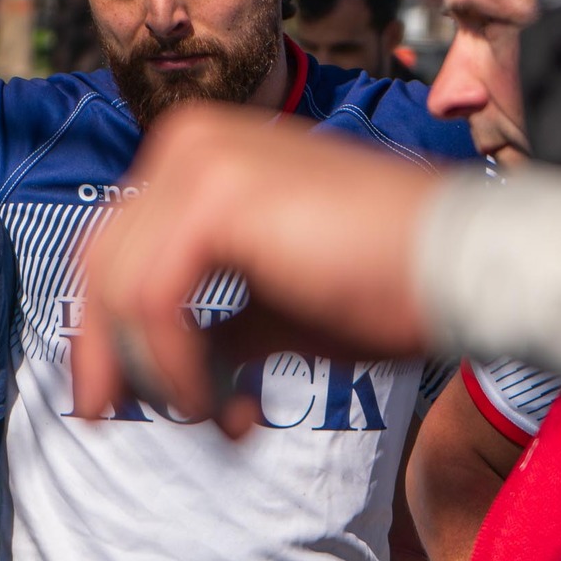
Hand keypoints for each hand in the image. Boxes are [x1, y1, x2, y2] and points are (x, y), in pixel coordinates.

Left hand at [71, 107, 437, 429]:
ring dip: (152, 371)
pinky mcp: (217, 198)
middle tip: (107, 418)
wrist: (460, 266)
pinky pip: (154, 300)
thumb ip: (215, 324)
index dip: (101, 330)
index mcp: (198, 153)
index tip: (108, 399)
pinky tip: (216, 405)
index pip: (113, 248)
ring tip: (203, 415)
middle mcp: (188, 142)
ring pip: (118, 288)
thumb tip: (174, 371)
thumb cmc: (385, 284)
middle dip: (102, 353)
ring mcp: (200, 161)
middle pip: (100, 265)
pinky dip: (174, 365)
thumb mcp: (273, 307)